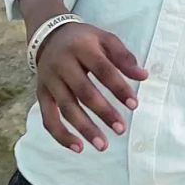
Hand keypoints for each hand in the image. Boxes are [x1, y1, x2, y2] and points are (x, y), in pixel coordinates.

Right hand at [36, 23, 147, 153]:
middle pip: (83, 92)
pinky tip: (78, 147)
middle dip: (103, 112)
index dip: (118, 88)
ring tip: (103, 145)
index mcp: (81, 47)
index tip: (134, 105)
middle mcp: (62, 64)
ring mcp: (49, 80)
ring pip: (66, 108)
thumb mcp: (105, 38)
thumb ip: (123, 57)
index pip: (103, 69)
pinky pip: (48, 118)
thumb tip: (143, 76)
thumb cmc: (84, 40)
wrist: (50, 36)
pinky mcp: (41, 94)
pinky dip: (61, 135)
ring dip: (85, 129)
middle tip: (121, 129)